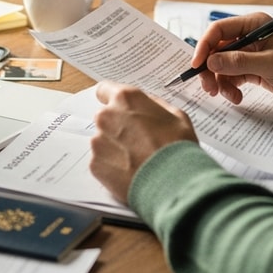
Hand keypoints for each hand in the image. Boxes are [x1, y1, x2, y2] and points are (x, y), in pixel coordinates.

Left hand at [90, 81, 197, 202]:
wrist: (173, 182)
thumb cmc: (177, 147)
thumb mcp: (176, 116)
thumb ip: (154, 105)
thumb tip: (146, 105)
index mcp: (125, 99)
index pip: (104, 90)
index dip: (113, 100)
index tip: (119, 109)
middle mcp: (107, 116)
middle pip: (105, 117)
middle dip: (117, 126)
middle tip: (137, 140)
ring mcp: (98, 141)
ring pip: (102, 140)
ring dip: (115, 147)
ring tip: (137, 159)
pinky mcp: (95, 164)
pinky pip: (102, 161)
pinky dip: (113, 166)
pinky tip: (131, 171)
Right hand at [192, 12, 272, 104]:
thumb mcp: (271, 63)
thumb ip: (239, 62)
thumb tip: (211, 62)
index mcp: (253, 25)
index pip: (219, 30)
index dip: (204, 46)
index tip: (197, 65)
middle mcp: (249, 37)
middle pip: (217, 50)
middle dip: (210, 69)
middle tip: (209, 88)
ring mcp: (250, 54)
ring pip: (223, 66)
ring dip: (220, 82)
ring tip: (228, 96)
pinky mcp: (253, 70)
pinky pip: (233, 77)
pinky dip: (231, 88)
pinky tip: (237, 97)